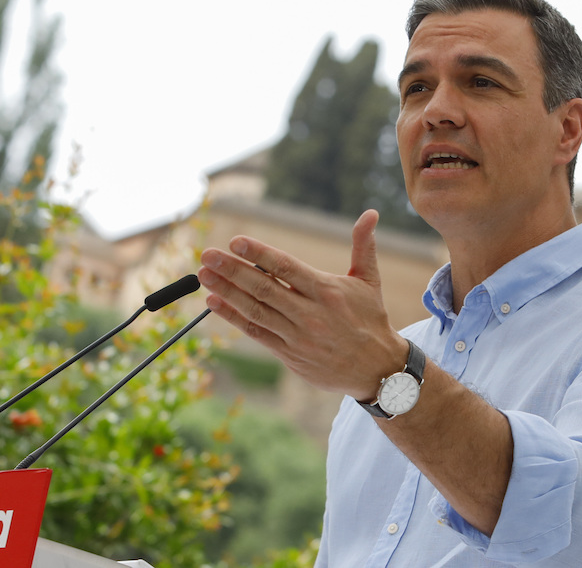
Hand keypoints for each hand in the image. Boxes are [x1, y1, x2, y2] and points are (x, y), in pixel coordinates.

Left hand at [196, 209, 407, 399]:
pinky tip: (214, 302)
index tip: (236, 241)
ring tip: (204, 275)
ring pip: (255, 310)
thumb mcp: (370, 281)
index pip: (286, 267)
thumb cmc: (371, 319)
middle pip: (264, 288)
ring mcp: (297, 335)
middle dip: (232, 270)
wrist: (377, 368)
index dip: (259, 254)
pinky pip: (256, 332)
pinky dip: (233, 317)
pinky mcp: (289, 354)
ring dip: (226, 292)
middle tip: (207, 254)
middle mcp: (309, 313)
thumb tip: (370, 213)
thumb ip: (364, 246)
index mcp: (326, 291)